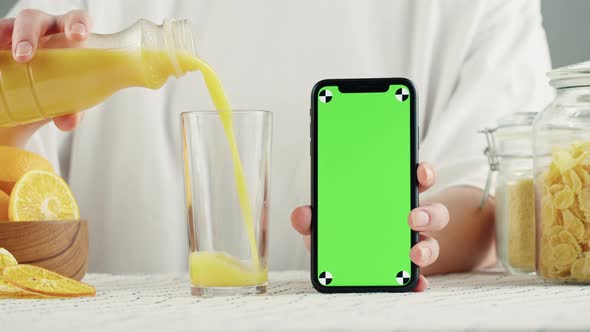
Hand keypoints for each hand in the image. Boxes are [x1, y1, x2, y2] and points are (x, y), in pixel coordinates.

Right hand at [0, 9, 91, 143]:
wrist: (29, 102)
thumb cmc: (58, 91)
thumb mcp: (66, 101)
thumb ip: (72, 110)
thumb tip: (68, 121)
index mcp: (69, 38)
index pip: (76, 20)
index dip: (78, 23)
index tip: (78, 35)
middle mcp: (43, 30)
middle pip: (34, 20)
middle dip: (27, 34)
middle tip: (23, 57)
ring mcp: (17, 34)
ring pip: (9, 26)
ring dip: (3, 37)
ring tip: (6, 59)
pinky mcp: (1, 43)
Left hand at [290, 162, 449, 291]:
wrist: (341, 265)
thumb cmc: (338, 234)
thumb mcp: (321, 224)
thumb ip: (310, 218)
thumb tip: (301, 214)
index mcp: (391, 200)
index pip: (413, 180)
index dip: (422, 173)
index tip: (420, 170)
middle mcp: (407, 221)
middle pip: (432, 212)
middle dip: (428, 213)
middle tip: (412, 218)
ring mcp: (410, 246)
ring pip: (431, 243)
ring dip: (427, 247)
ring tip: (414, 253)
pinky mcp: (406, 272)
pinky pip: (419, 276)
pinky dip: (418, 281)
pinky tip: (414, 285)